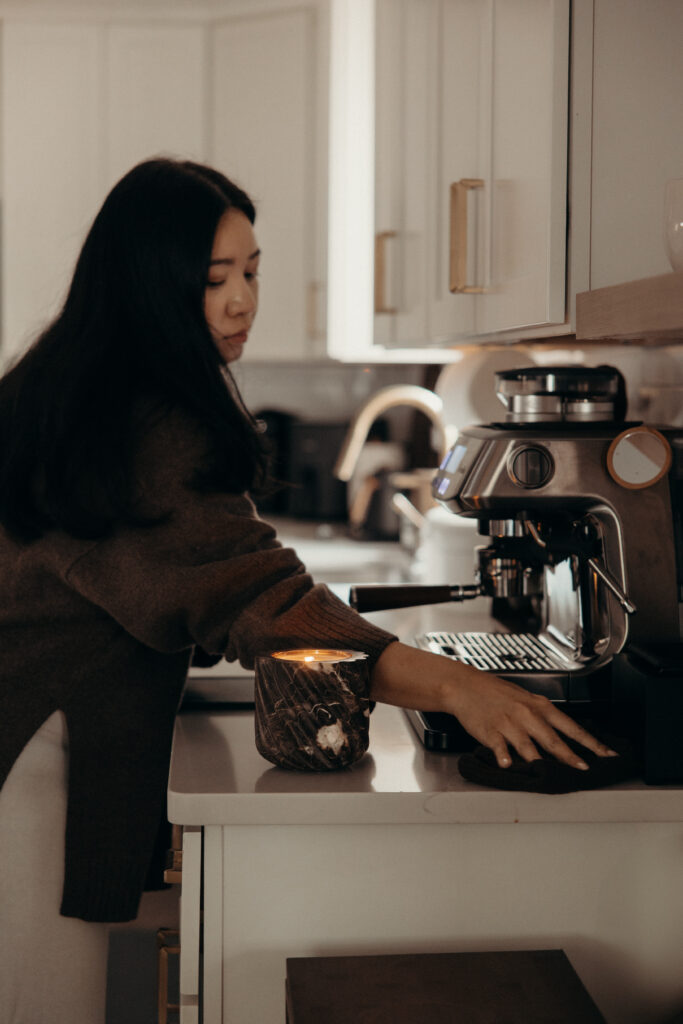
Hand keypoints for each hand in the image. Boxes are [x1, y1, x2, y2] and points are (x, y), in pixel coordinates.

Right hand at [370, 641, 617, 770]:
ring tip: (549, 773)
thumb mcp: (525, 700)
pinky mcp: (490, 732)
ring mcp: (508, 724)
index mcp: (539, 707)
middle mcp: (527, 715)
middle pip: (553, 739)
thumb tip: (565, 738)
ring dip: (539, 761)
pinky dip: (504, 757)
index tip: (606, 754)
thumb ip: (544, 718)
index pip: (571, 727)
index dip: (590, 742)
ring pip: (528, 745)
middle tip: (583, 770)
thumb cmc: (497, 694)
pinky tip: (508, 765)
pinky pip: (499, 747)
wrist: (466, 686)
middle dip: (570, 756)